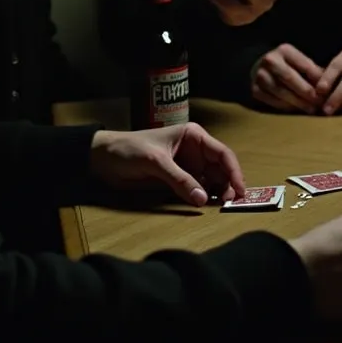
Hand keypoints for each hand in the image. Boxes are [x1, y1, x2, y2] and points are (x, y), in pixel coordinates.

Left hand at [88, 123, 244, 204]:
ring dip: (217, 193)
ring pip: (211, 181)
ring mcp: (187, 167)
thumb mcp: (155, 161)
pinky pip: (196, 190)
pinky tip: (206, 206)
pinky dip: (203, 198)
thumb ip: (179, 179)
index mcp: (194, 136)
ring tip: (220, 206)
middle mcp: (195, 151)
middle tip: (229, 203)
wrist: (102, 159)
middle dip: (228, 185)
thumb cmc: (128, 149)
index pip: (222, 153)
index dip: (234, 171)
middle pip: (220, 169)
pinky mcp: (177, 181)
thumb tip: (203, 199)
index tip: (240, 190)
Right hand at [251, 44, 324, 113]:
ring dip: (298, 102)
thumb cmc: (288, 66)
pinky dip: (287, 107)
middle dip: (307, 92)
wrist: (259, 68)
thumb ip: (314, 71)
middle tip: (320, 103)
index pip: (304, 65)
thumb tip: (332, 85)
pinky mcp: (255, 90)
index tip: (328, 90)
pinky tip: (297, 111)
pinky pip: (273, 101)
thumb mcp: (300, 62)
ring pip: (281, 91)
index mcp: (284, 50)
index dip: (317, 79)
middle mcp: (270, 60)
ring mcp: (260, 75)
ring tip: (312, 109)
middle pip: (290, 78)